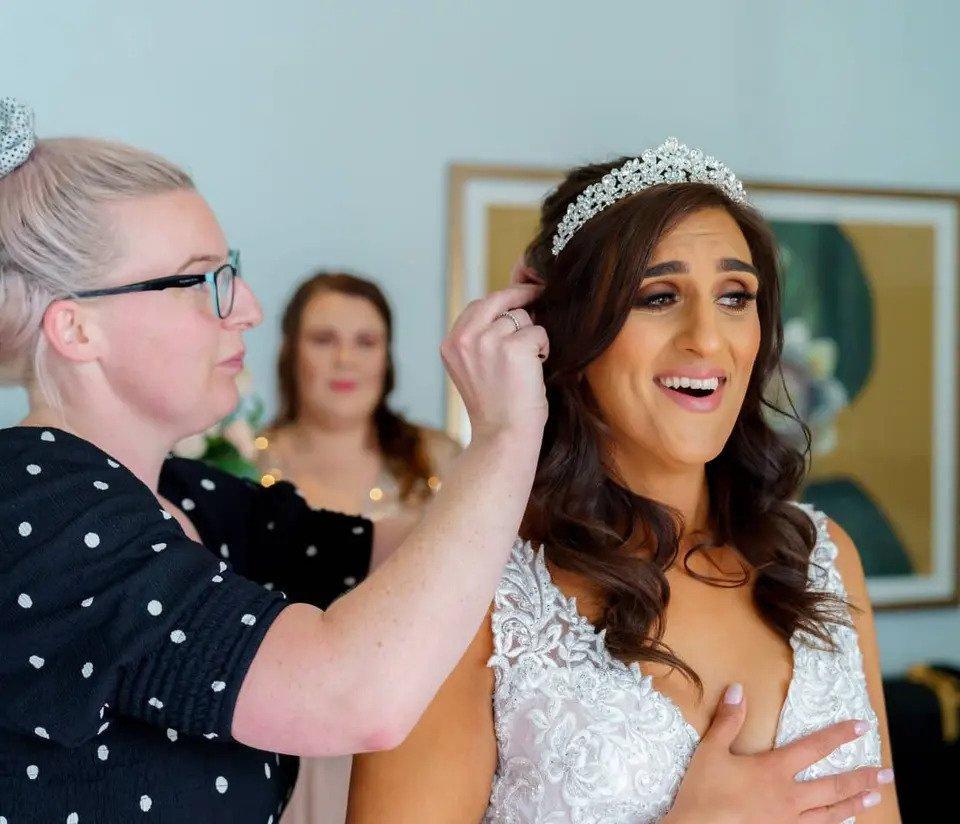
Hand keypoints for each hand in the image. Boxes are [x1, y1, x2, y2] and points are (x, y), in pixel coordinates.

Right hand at [441, 285, 548, 440]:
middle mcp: (465, 339)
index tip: (518, 297)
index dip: (501, 301)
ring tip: (526, 365)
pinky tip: (535, 370)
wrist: (502, 437)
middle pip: (498, 299)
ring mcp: (489, 341)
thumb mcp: (473, 369)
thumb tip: (511, 305)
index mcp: (451, 344)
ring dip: (531, 336)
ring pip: (522, 316)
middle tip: (538, 292)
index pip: (477, 306)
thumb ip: (480, 339)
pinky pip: (538, 332)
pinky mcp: (515, 348)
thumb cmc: (495, 407)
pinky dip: (543, 349)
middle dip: (521, 295)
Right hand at [664, 684, 892, 823]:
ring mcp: (789, 822)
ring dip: (856, 804)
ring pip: (832, 813)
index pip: (815, 748)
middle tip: (887, 773)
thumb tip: (737, 688)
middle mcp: (790, 797)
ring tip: (876, 798)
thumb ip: (728, 720)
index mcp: (774, 770)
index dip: (839, 735)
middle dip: (863, 778)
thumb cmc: (704, 792)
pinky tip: (841, 823)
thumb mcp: (711, 751)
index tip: (862, 727)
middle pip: (834, 785)